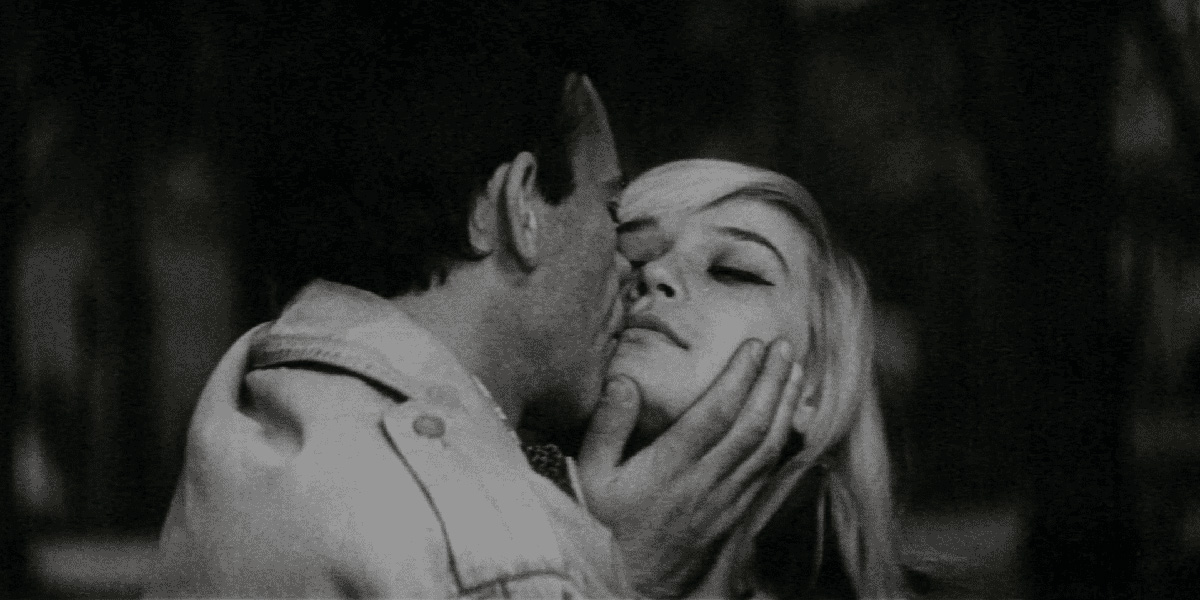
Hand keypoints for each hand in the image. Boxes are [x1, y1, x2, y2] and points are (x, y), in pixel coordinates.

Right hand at [577, 338, 802, 597]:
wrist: (637, 582)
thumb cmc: (609, 524)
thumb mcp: (593, 476)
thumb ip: (606, 428)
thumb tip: (624, 382)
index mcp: (670, 468)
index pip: (714, 415)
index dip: (739, 377)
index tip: (753, 346)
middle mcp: (705, 481)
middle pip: (750, 425)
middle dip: (772, 381)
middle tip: (784, 346)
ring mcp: (727, 498)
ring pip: (767, 446)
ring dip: (785, 405)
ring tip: (795, 370)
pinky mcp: (738, 511)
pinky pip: (769, 470)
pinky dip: (785, 438)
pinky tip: (792, 416)